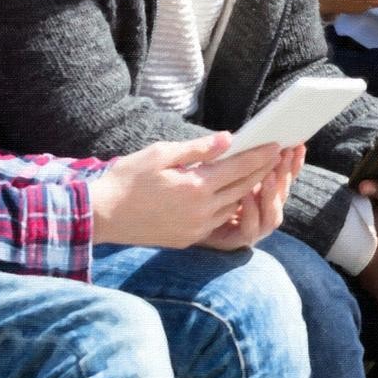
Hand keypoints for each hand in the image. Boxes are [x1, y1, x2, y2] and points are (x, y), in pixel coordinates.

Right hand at [89, 133, 282, 247]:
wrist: (101, 216)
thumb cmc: (127, 179)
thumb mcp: (160, 154)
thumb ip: (197, 149)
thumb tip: (227, 139)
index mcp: (195, 186)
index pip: (238, 168)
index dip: (260, 156)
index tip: (276, 145)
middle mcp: (201, 210)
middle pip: (242, 188)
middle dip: (261, 171)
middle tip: (276, 157)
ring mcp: (196, 228)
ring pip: (233, 206)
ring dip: (247, 190)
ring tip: (258, 174)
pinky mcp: (188, 238)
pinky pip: (218, 221)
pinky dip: (229, 207)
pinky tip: (232, 196)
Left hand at [200, 145, 304, 249]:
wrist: (168, 221)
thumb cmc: (190, 190)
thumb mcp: (215, 169)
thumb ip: (237, 159)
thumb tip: (252, 138)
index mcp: (257, 194)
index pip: (282, 178)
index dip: (292, 164)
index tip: (299, 145)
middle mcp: (257, 212)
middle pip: (280, 194)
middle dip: (285, 174)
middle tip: (286, 154)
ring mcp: (248, 228)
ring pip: (272, 216)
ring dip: (271, 195)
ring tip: (267, 175)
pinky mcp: (233, 240)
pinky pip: (249, 229)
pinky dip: (250, 213)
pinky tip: (245, 196)